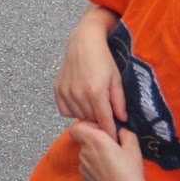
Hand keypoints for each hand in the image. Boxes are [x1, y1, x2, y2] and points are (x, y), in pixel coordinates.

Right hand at [54, 21, 125, 138]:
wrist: (84, 42)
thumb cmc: (103, 58)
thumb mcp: (116, 79)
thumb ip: (119, 101)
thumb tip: (121, 120)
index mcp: (96, 92)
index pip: (104, 122)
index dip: (110, 131)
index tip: (114, 138)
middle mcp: (79, 94)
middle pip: (91, 120)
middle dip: (99, 119)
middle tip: (104, 111)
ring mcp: (66, 92)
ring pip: (78, 116)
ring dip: (86, 114)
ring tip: (92, 101)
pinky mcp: (57, 90)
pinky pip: (65, 111)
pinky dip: (73, 110)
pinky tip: (79, 100)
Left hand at [75, 122, 146, 180]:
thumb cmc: (130, 169)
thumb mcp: (133, 146)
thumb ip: (124, 133)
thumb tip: (119, 132)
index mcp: (95, 140)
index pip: (77, 129)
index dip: (87, 128)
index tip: (100, 132)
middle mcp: (84, 152)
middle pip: (84, 142)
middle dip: (95, 142)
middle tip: (111, 149)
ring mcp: (83, 167)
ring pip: (85, 156)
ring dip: (95, 156)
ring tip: (112, 165)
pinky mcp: (84, 180)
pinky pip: (87, 169)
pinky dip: (95, 169)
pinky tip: (108, 175)